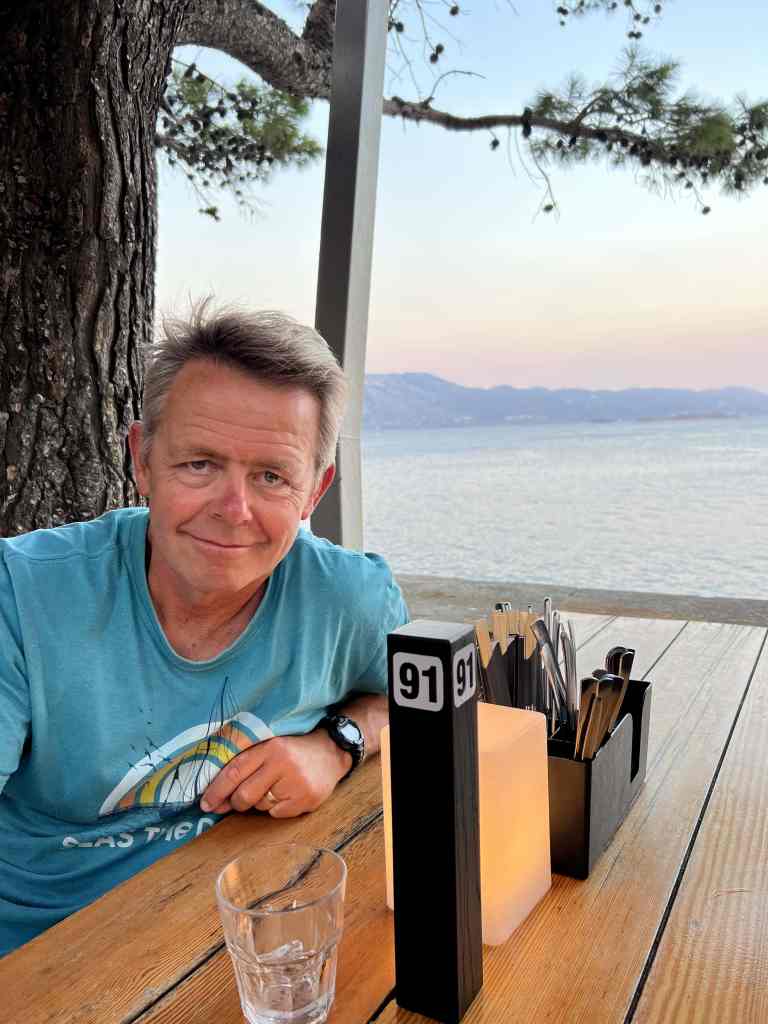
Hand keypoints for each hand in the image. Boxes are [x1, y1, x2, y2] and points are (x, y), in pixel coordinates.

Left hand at [199, 730, 351, 818]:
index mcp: (269, 747)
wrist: (331, 751)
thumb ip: (245, 764)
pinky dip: (276, 808)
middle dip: (236, 803)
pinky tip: (287, 794)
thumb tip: (217, 797)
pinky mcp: (306, 799)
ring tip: (275, 787)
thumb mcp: (269, 746)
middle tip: (236, 802)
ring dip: (260, 802)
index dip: (216, 790)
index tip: (205, 804)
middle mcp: (282, 764)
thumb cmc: (293, 751)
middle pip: (244, 795)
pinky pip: (277, 814)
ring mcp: (296, 783)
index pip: (234, 772)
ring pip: (260, 806)